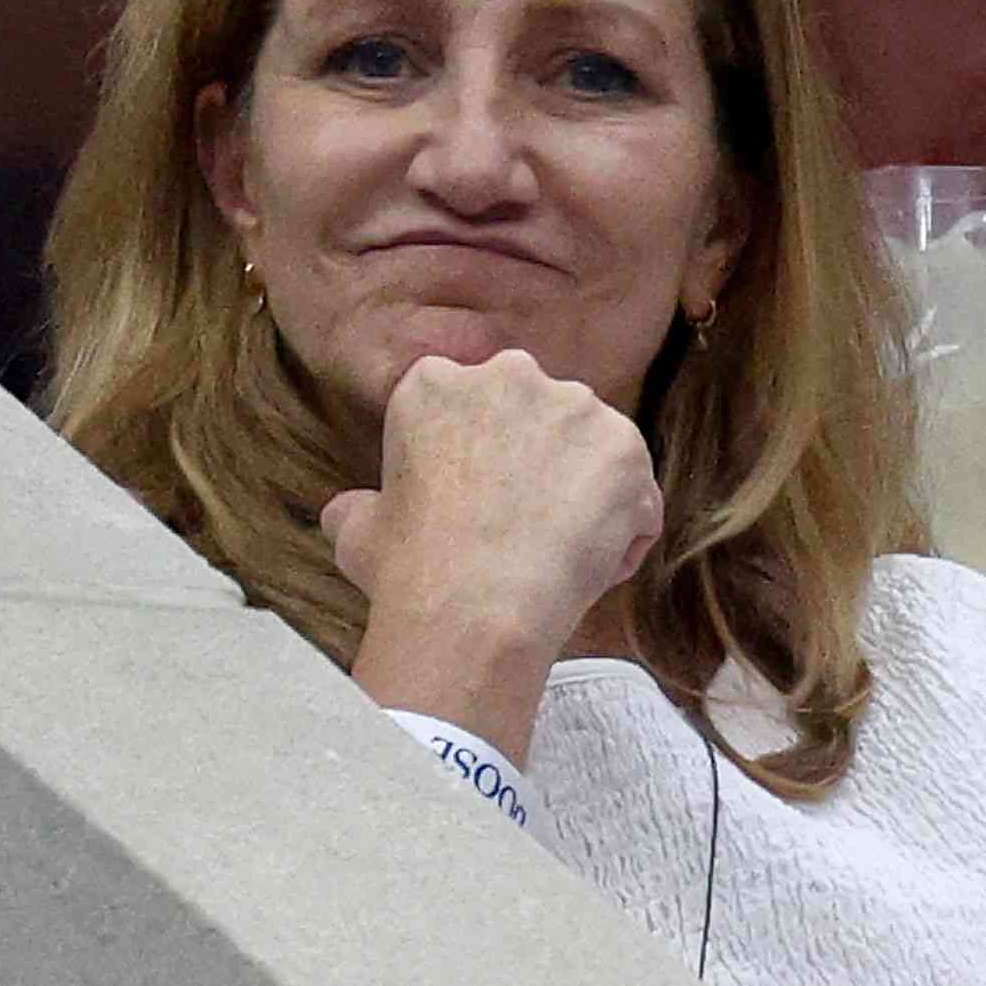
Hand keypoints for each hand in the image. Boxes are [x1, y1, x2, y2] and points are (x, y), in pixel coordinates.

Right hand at [329, 349, 662, 760]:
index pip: (470, 409)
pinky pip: (636, 496)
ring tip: (551, 558)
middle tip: (518, 529)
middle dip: (536, 466)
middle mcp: (509, 375)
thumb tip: (348, 510)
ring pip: (591, 455)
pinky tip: (586, 570)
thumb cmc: (409, 571)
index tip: (469, 505)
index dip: (476, 461)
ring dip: (584, 500)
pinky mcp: (625, 448)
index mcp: (434, 383)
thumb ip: (359, 507)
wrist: (475, 610)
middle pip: (537, 419)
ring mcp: (574, 406)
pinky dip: (624, 534)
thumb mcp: (356, 532)